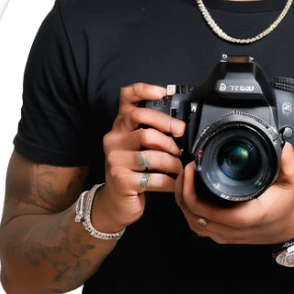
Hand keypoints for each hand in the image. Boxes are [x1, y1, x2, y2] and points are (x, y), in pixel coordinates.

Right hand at [96, 82, 185, 231]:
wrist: (116, 203)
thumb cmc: (134, 171)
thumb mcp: (138, 148)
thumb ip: (152, 133)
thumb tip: (180, 127)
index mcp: (119, 126)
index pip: (126, 99)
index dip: (143, 90)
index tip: (163, 91)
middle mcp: (113, 139)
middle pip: (141, 120)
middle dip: (167, 127)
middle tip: (180, 139)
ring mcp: (115, 159)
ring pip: (152, 152)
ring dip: (172, 162)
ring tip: (179, 168)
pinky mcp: (121, 180)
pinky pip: (154, 177)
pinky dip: (169, 181)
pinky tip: (173, 183)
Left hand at [174, 142, 293, 244]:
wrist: (289, 231)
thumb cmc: (287, 209)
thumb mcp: (291, 184)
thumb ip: (288, 165)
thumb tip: (284, 148)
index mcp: (242, 217)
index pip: (201, 208)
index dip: (188, 187)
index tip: (191, 168)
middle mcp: (230, 230)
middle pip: (190, 214)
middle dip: (181, 190)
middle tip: (185, 171)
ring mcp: (225, 236)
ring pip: (192, 222)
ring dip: (183, 202)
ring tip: (184, 182)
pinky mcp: (223, 236)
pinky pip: (199, 227)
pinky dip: (190, 212)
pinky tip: (190, 197)